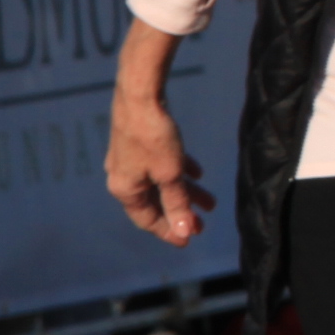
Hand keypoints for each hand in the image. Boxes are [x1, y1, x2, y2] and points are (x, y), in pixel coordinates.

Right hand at [107, 84, 209, 245]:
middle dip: (181, 213)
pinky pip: (161, 164)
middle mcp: (123, 177)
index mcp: (125, 189)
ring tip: (210, 202)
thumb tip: (184, 231)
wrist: (140, 95)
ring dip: (186, 192)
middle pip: (156, 202)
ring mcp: (130, 159)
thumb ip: (177, 203)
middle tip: (203, 224)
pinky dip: (179, 171)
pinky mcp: (139, 143)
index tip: (189, 240)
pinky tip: (197, 172)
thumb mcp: (169, 174)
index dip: (169, 231)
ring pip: (161, 183)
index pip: (147, 219)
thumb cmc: (154, 137)